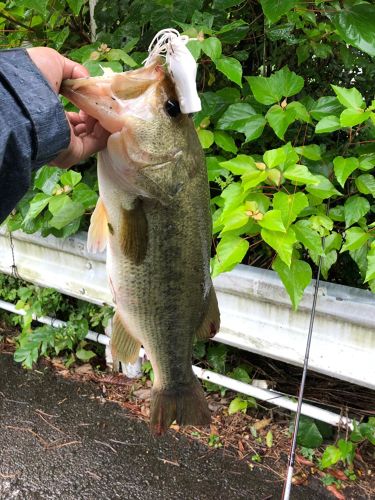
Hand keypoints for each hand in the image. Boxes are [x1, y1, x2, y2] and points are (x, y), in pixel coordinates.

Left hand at [27, 47, 108, 167]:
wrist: (25, 97)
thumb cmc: (33, 78)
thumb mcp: (53, 63)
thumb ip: (73, 71)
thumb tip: (88, 80)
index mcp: (46, 116)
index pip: (70, 117)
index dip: (85, 106)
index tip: (95, 98)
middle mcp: (54, 133)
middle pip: (83, 127)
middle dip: (96, 115)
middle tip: (105, 104)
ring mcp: (63, 145)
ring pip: (91, 136)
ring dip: (102, 122)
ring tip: (108, 108)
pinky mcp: (72, 153)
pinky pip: (95, 143)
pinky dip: (105, 132)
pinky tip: (109, 118)